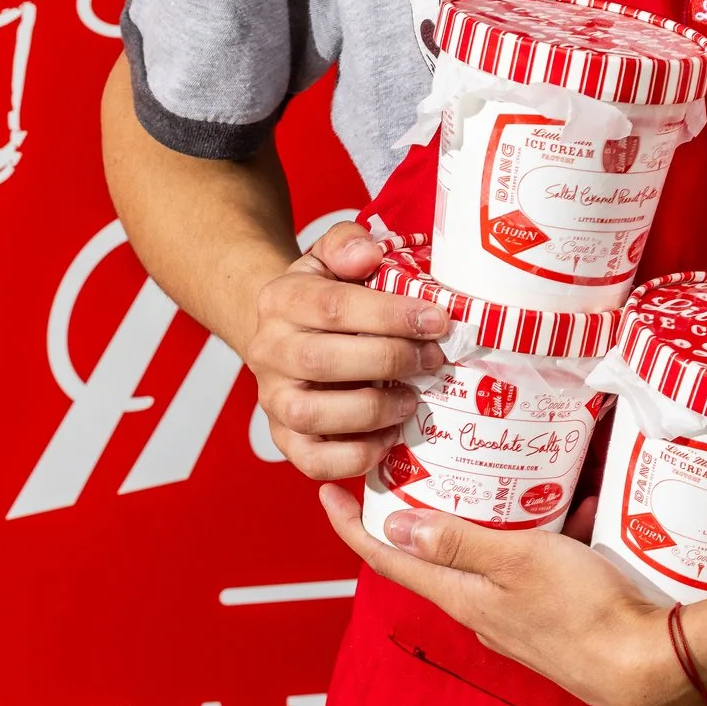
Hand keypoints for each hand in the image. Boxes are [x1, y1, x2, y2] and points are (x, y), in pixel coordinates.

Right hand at [247, 223, 449, 481]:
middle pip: (323, 361)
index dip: (389, 315)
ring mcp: (274, 400)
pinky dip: (357, 456)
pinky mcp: (286, 440)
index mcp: (281, 300)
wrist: (284, 334)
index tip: (437, 321)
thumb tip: (368, 255)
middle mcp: (269, 352)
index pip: (332, 307)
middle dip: (390, 361)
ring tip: (412, 400)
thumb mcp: (330, 258)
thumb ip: (348, 244)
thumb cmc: (322, 298)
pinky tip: (389, 436)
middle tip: (434, 360)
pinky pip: (315, 461)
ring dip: (374, 410)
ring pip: (315, 414)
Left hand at [319, 486, 706, 705]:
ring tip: (503, 479)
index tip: (326, 491)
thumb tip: (392, 524)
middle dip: (421, 513)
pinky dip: (542, 536)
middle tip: (419, 467)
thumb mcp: (517, 561)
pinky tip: (576, 509)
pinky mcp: (551, 618)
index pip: (388, 558)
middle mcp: (479, 612)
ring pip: (486, 560)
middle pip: (434, 557)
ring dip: (487, 521)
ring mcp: (515, 619)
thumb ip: (458, 542)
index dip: (351, 526)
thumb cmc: (585, 610)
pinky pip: (533, 567)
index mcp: (461, 597)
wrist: (649, 666)